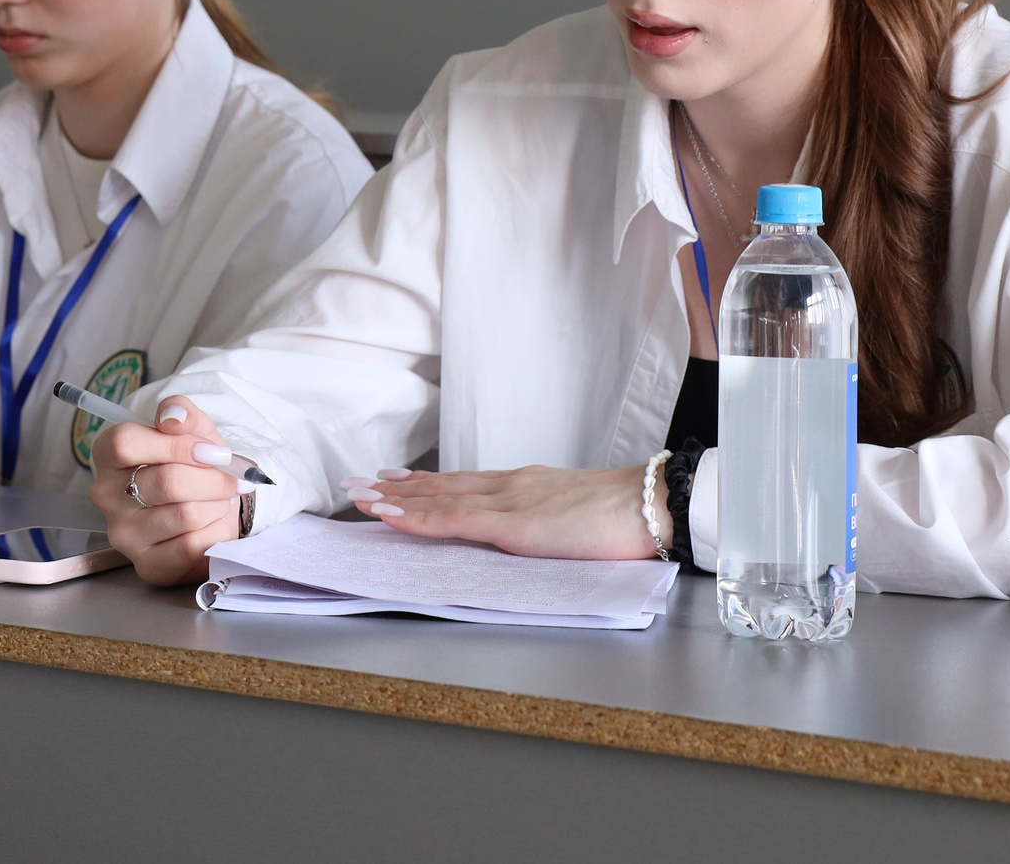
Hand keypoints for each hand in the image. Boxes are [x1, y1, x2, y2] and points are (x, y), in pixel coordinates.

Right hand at [90, 396, 246, 586]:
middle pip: (165, 482)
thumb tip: (173, 418)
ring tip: (223, 499)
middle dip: (212, 479)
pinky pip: (192, 547)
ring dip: (217, 505)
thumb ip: (180, 412)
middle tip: (233, 479)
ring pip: (184, 515)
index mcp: (108, 454)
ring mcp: (123, 533)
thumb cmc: (192, 461)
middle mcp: (106, 495)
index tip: (212, 451)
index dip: (177, 445)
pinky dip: (216, 531)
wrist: (206, 502)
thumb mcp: (191, 427)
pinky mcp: (147, 564)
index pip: (126, 443)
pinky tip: (215, 523)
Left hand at [346, 464, 658, 559]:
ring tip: (362, 497)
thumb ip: (543, 518)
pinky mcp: (513, 523)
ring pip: (440, 498)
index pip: (463, 483)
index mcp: (524, 485)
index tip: (393, 479)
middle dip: (398, 487)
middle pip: (442, 486)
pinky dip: (420, 518)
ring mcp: (508, 502)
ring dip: (397, 499)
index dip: (425, 483)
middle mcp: (508, 486)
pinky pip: (455, 521)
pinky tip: (393, 516)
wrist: (650, 506)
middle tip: (359, 484)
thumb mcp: (571, 513)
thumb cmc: (622, 515)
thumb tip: (525, 530)